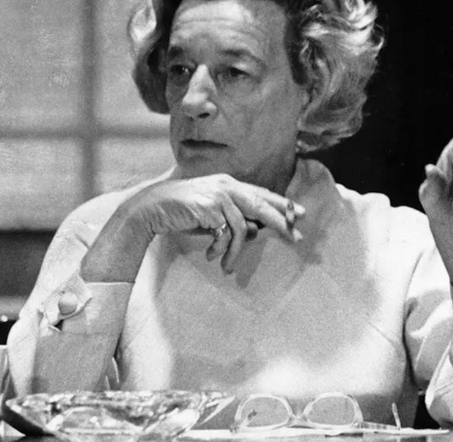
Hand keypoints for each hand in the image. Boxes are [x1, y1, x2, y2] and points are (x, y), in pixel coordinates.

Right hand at [83, 174, 304, 280]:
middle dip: (282, 223)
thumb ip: (234, 220)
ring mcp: (219, 195)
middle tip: (297, 239)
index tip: (299, 214)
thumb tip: (258, 231)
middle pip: (263, 204)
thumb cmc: (182, 213)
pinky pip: (227, 234)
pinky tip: (212, 257)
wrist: (152, 208)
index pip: (262, 193)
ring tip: (229, 267)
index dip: (282, 204)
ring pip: (244, 227)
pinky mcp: (210, 208)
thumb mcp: (212, 218)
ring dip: (236, 252)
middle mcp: (227, 186)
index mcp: (229, 184)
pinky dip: (222, 249)